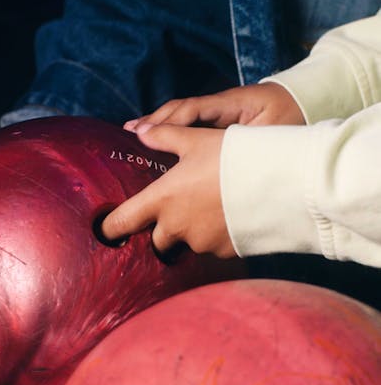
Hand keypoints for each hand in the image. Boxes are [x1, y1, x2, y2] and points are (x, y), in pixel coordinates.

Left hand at [101, 123, 234, 256]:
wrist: (279, 183)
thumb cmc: (234, 156)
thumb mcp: (196, 139)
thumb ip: (164, 136)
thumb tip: (140, 131)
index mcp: (162, 199)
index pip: (122, 222)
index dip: (109, 227)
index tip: (104, 230)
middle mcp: (177, 226)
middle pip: (156, 241)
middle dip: (160, 231)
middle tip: (174, 213)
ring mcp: (201, 242)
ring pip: (187, 243)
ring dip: (191, 232)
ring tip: (211, 209)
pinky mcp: (224, 252)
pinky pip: (212, 247)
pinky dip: (215, 236)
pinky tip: (230, 217)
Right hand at [125, 82, 304, 131]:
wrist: (307, 102)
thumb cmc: (293, 120)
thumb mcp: (273, 133)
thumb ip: (248, 140)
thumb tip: (221, 153)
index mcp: (233, 103)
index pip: (194, 109)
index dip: (168, 121)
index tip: (144, 132)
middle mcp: (221, 105)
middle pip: (181, 109)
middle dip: (155, 120)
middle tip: (129, 133)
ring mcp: (219, 111)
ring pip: (183, 115)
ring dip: (158, 124)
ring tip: (133, 135)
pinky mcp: (220, 120)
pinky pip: (191, 124)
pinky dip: (171, 131)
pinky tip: (156, 141)